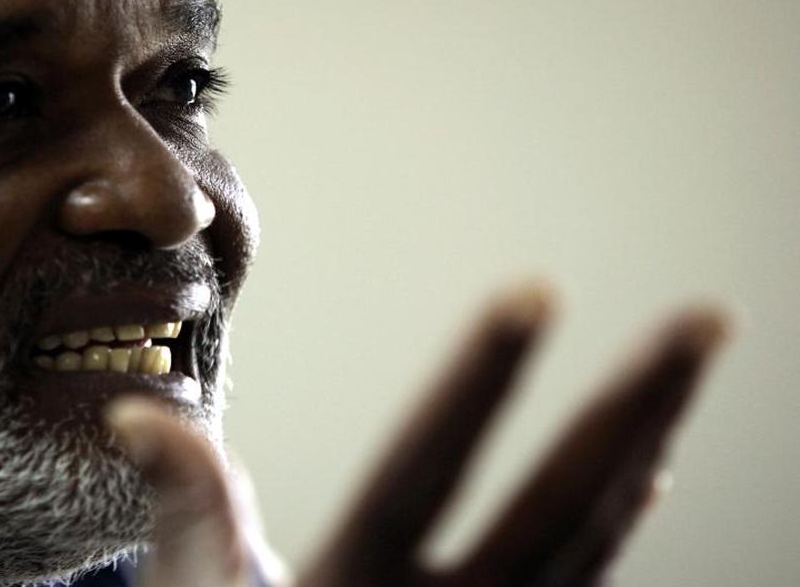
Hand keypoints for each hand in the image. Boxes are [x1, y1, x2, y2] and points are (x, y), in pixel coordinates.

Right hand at [106, 283, 729, 586]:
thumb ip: (186, 504)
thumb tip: (143, 416)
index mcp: (358, 583)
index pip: (430, 465)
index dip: (480, 379)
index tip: (536, 292)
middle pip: (560, 505)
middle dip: (632, 405)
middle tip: (707, 322)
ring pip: (592, 540)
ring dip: (646, 448)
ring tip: (685, 370)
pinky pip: (583, 581)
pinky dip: (619, 522)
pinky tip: (645, 473)